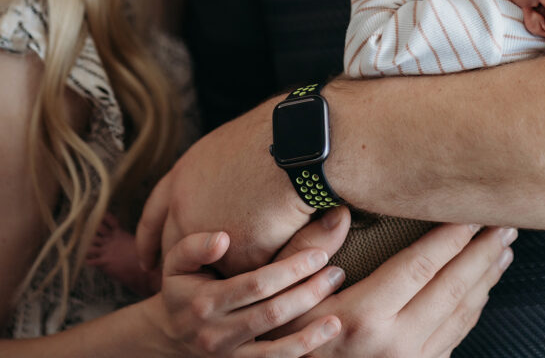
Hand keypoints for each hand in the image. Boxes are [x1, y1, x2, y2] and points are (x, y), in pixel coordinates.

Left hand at [136, 98, 312, 277]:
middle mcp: (186, 210)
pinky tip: (267, 272)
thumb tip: (217, 189)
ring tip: (229, 285)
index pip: (153, 216)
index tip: (146, 260)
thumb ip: (212, 175)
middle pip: (174, 247)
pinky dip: (257, 272)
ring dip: (216, 274)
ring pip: (208, 266)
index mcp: (181, 179)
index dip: (149, 239)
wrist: (296, 146)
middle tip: (176, 283)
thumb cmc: (270, 135)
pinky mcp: (241, 260)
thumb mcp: (225, 149)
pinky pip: (245, 274)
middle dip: (176, 265)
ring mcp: (210, 237)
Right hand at [147, 218, 349, 356]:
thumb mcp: (176, 262)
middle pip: (272, 314)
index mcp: (205, 302)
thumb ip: (195, 246)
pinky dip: (297, 357)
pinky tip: (319, 344)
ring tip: (337, 318)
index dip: (290, 270)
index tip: (318, 254)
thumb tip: (223, 238)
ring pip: (275, 351)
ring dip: (309, 335)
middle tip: (337, 274)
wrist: (167, 336)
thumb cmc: (181, 288)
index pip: (256, 284)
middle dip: (308, 294)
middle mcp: (216, 334)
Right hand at [276, 223, 514, 356]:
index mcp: (366, 317)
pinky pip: (454, 337)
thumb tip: (339, 212)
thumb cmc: (285, 341)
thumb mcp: (284, 295)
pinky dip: (472, 309)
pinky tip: (479, 290)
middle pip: (453, 288)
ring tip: (501, 250)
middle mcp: (395, 343)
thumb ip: (307, 250)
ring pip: (461, 315)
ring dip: (485, 279)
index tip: (471, 210)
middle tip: (504, 223)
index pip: (422, 265)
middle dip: (482, 252)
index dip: (451, 235)